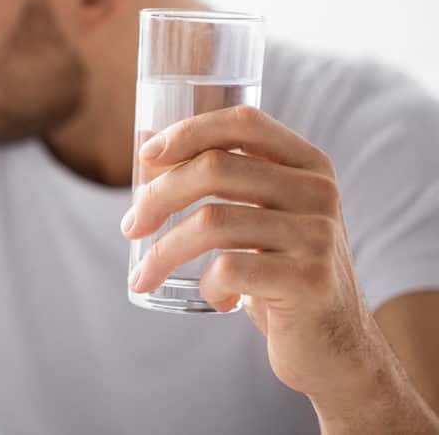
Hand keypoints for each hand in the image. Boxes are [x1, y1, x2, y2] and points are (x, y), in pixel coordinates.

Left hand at [121, 105, 386, 404]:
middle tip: (130, 226)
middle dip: (157, 196)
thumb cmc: (282, 271)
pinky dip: (206, 286)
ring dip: (164, 251)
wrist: (338, 346)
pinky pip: (229, 270)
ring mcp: (317, 236)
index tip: (145, 157)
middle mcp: (318, 192)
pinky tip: (214, 299)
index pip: (243, 122)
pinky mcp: (309, 281)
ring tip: (145, 275)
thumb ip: (220, 177)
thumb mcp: (262, 215)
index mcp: (308, 164)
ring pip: (213, 222)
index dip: (188, 131)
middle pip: (215, 168)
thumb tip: (145, 142)